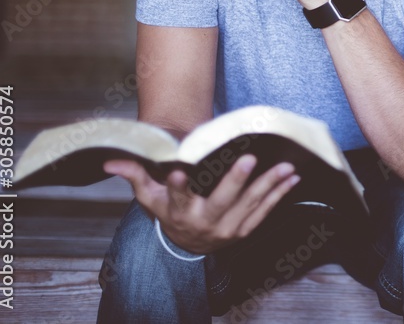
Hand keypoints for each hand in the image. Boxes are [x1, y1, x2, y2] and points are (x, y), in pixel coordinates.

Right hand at [104, 155, 299, 254]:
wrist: (189, 245)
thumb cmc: (170, 212)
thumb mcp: (151, 197)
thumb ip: (136, 175)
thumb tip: (110, 160)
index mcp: (179, 211)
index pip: (176, 197)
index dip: (176, 185)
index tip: (178, 170)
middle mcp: (204, 221)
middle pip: (220, 201)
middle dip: (235, 181)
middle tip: (249, 159)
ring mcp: (227, 228)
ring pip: (249, 204)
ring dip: (269, 184)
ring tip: (285, 166)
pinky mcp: (244, 230)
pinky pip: (264, 212)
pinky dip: (280, 195)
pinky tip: (292, 179)